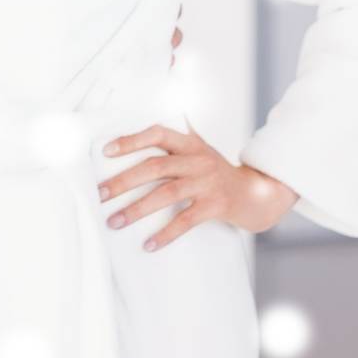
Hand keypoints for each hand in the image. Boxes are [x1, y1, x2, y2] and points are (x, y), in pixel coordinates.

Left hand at [97, 123, 298, 250]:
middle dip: (123, 181)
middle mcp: (198, 160)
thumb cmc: (219, 172)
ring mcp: (207, 183)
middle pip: (154, 167)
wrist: (257, 195)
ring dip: (136, 209)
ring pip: (166, 194)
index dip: (131, 140)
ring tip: (114, 221)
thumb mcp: (201, 149)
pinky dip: (165, 233)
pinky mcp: (216, 206)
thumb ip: (178, 136)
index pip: (157, 134)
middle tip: (100, 194)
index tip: (106, 151)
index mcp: (190, 144)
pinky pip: (185, 220)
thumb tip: (158, 113)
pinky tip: (148, 244)